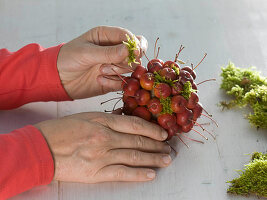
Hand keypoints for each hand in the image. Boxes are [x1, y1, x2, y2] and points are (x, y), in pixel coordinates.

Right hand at [35, 112, 171, 182]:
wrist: (41, 148)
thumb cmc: (62, 130)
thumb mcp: (86, 117)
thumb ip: (107, 120)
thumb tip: (126, 123)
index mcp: (102, 121)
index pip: (135, 125)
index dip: (152, 129)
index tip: (163, 134)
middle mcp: (105, 138)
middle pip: (138, 141)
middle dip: (156, 145)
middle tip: (168, 148)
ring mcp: (101, 156)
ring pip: (134, 157)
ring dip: (153, 159)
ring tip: (165, 160)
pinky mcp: (95, 172)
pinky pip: (122, 173)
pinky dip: (138, 174)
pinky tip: (150, 174)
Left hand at [57, 26, 147, 98]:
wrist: (58, 79)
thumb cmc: (68, 59)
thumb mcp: (86, 53)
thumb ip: (108, 52)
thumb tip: (129, 50)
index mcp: (107, 36)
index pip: (130, 37)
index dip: (135, 44)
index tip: (134, 52)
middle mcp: (113, 50)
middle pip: (135, 54)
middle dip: (125, 61)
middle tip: (110, 64)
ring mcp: (114, 66)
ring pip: (130, 69)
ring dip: (117, 72)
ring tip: (100, 72)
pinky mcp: (113, 80)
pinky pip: (123, 83)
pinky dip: (113, 83)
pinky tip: (99, 80)